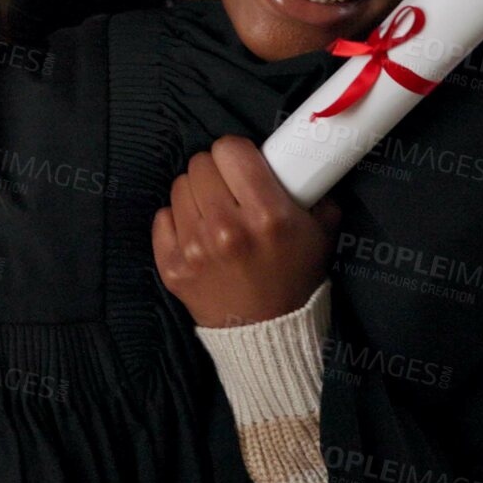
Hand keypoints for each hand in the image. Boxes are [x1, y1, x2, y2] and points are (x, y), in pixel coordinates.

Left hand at [152, 136, 341, 327]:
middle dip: (216, 171)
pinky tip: (197, 233)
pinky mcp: (173, 267)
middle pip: (200, 164)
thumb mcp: (319, 232)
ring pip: (179, 187)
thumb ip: (313, 190)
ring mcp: (196, 250)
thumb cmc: (295, 278)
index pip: (230, 149)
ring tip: (215, 212)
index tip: (242, 163)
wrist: (269, 332)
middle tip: (229, 189)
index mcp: (268, 215)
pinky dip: (178, 221)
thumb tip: (299, 159)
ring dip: (196, 194)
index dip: (236, 152)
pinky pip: (162, 217)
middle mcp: (228, 229)